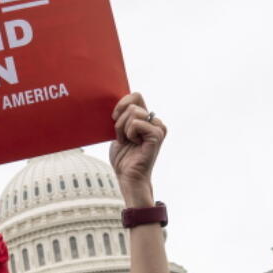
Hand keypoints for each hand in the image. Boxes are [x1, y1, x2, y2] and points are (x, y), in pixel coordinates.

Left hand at [109, 92, 164, 206]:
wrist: (128, 176)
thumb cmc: (124, 158)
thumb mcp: (120, 131)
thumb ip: (123, 116)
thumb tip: (121, 103)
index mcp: (147, 118)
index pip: (136, 96)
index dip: (122, 104)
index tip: (115, 118)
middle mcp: (154, 121)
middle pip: (132, 105)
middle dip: (120, 122)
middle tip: (124, 138)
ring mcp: (158, 127)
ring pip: (133, 113)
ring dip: (123, 130)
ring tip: (129, 142)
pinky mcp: (157, 135)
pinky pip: (136, 124)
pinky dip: (129, 134)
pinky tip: (135, 144)